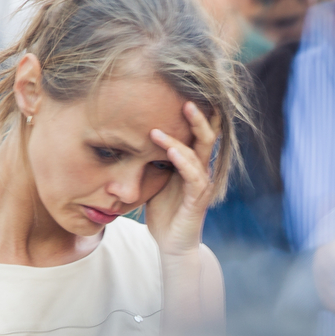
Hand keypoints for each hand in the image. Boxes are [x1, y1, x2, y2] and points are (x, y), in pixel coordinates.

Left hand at [145, 101, 219, 259]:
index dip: (197, 113)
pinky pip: (193, 177)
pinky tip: (172, 151)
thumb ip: (151, 159)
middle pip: (206, 136)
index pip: (198, 133)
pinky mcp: (198, 200)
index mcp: (191, 163)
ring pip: (199, 153)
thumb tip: (128, 136)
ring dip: (181, 137)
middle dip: (198, 116)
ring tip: (165, 122)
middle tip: (186, 96)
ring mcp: (201, 184)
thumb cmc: (164, 212)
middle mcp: (201, 170)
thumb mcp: (155, 180)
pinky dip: (183, 162)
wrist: (173, 245)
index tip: (185, 90)